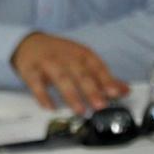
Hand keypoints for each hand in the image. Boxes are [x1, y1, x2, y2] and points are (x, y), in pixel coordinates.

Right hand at [10, 32, 128, 114]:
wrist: (29, 43)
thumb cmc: (60, 54)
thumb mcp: (82, 61)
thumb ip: (102, 77)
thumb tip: (124, 90)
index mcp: (81, 54)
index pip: (97, 66)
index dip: (107, 80)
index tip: (117, 93)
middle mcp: (66, 57)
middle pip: (80, 73)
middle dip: (91, 89)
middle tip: (101, 105)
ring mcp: (48, 62)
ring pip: (61, 78)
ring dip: (71, 94)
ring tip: (80, 110)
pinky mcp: (30, 70)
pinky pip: (36, 83)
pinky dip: (43, 96)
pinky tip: (50, 107)